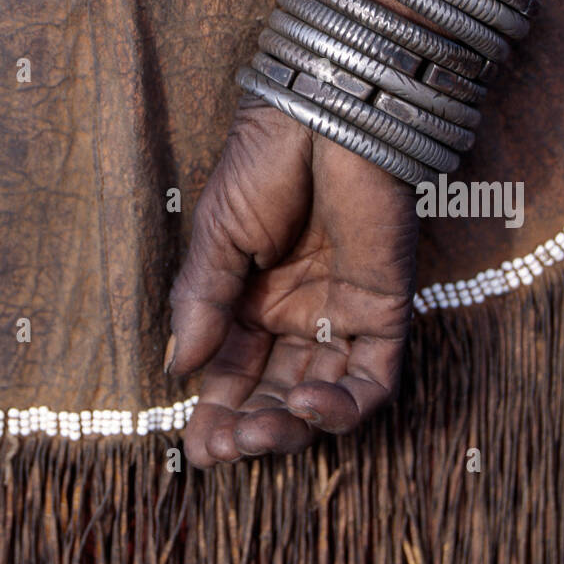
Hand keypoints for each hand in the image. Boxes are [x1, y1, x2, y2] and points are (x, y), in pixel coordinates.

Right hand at [167, 97, 417, 466]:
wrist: (324, 114)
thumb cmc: (264, 161)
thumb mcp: (216, 234)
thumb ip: (202, 301)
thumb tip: (177, 370)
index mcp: (250, 296)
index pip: (233, 371)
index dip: (215, 412)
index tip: (196, 448)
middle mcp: (297, 312)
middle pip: (275, 391)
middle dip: (250, 427)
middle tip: (225, 450)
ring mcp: (342, 313)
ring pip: (322, 394)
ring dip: (292, 424)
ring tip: (262, 433)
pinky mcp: (385, 309)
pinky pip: (373, 377)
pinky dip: (344, 404)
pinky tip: (308, 403)